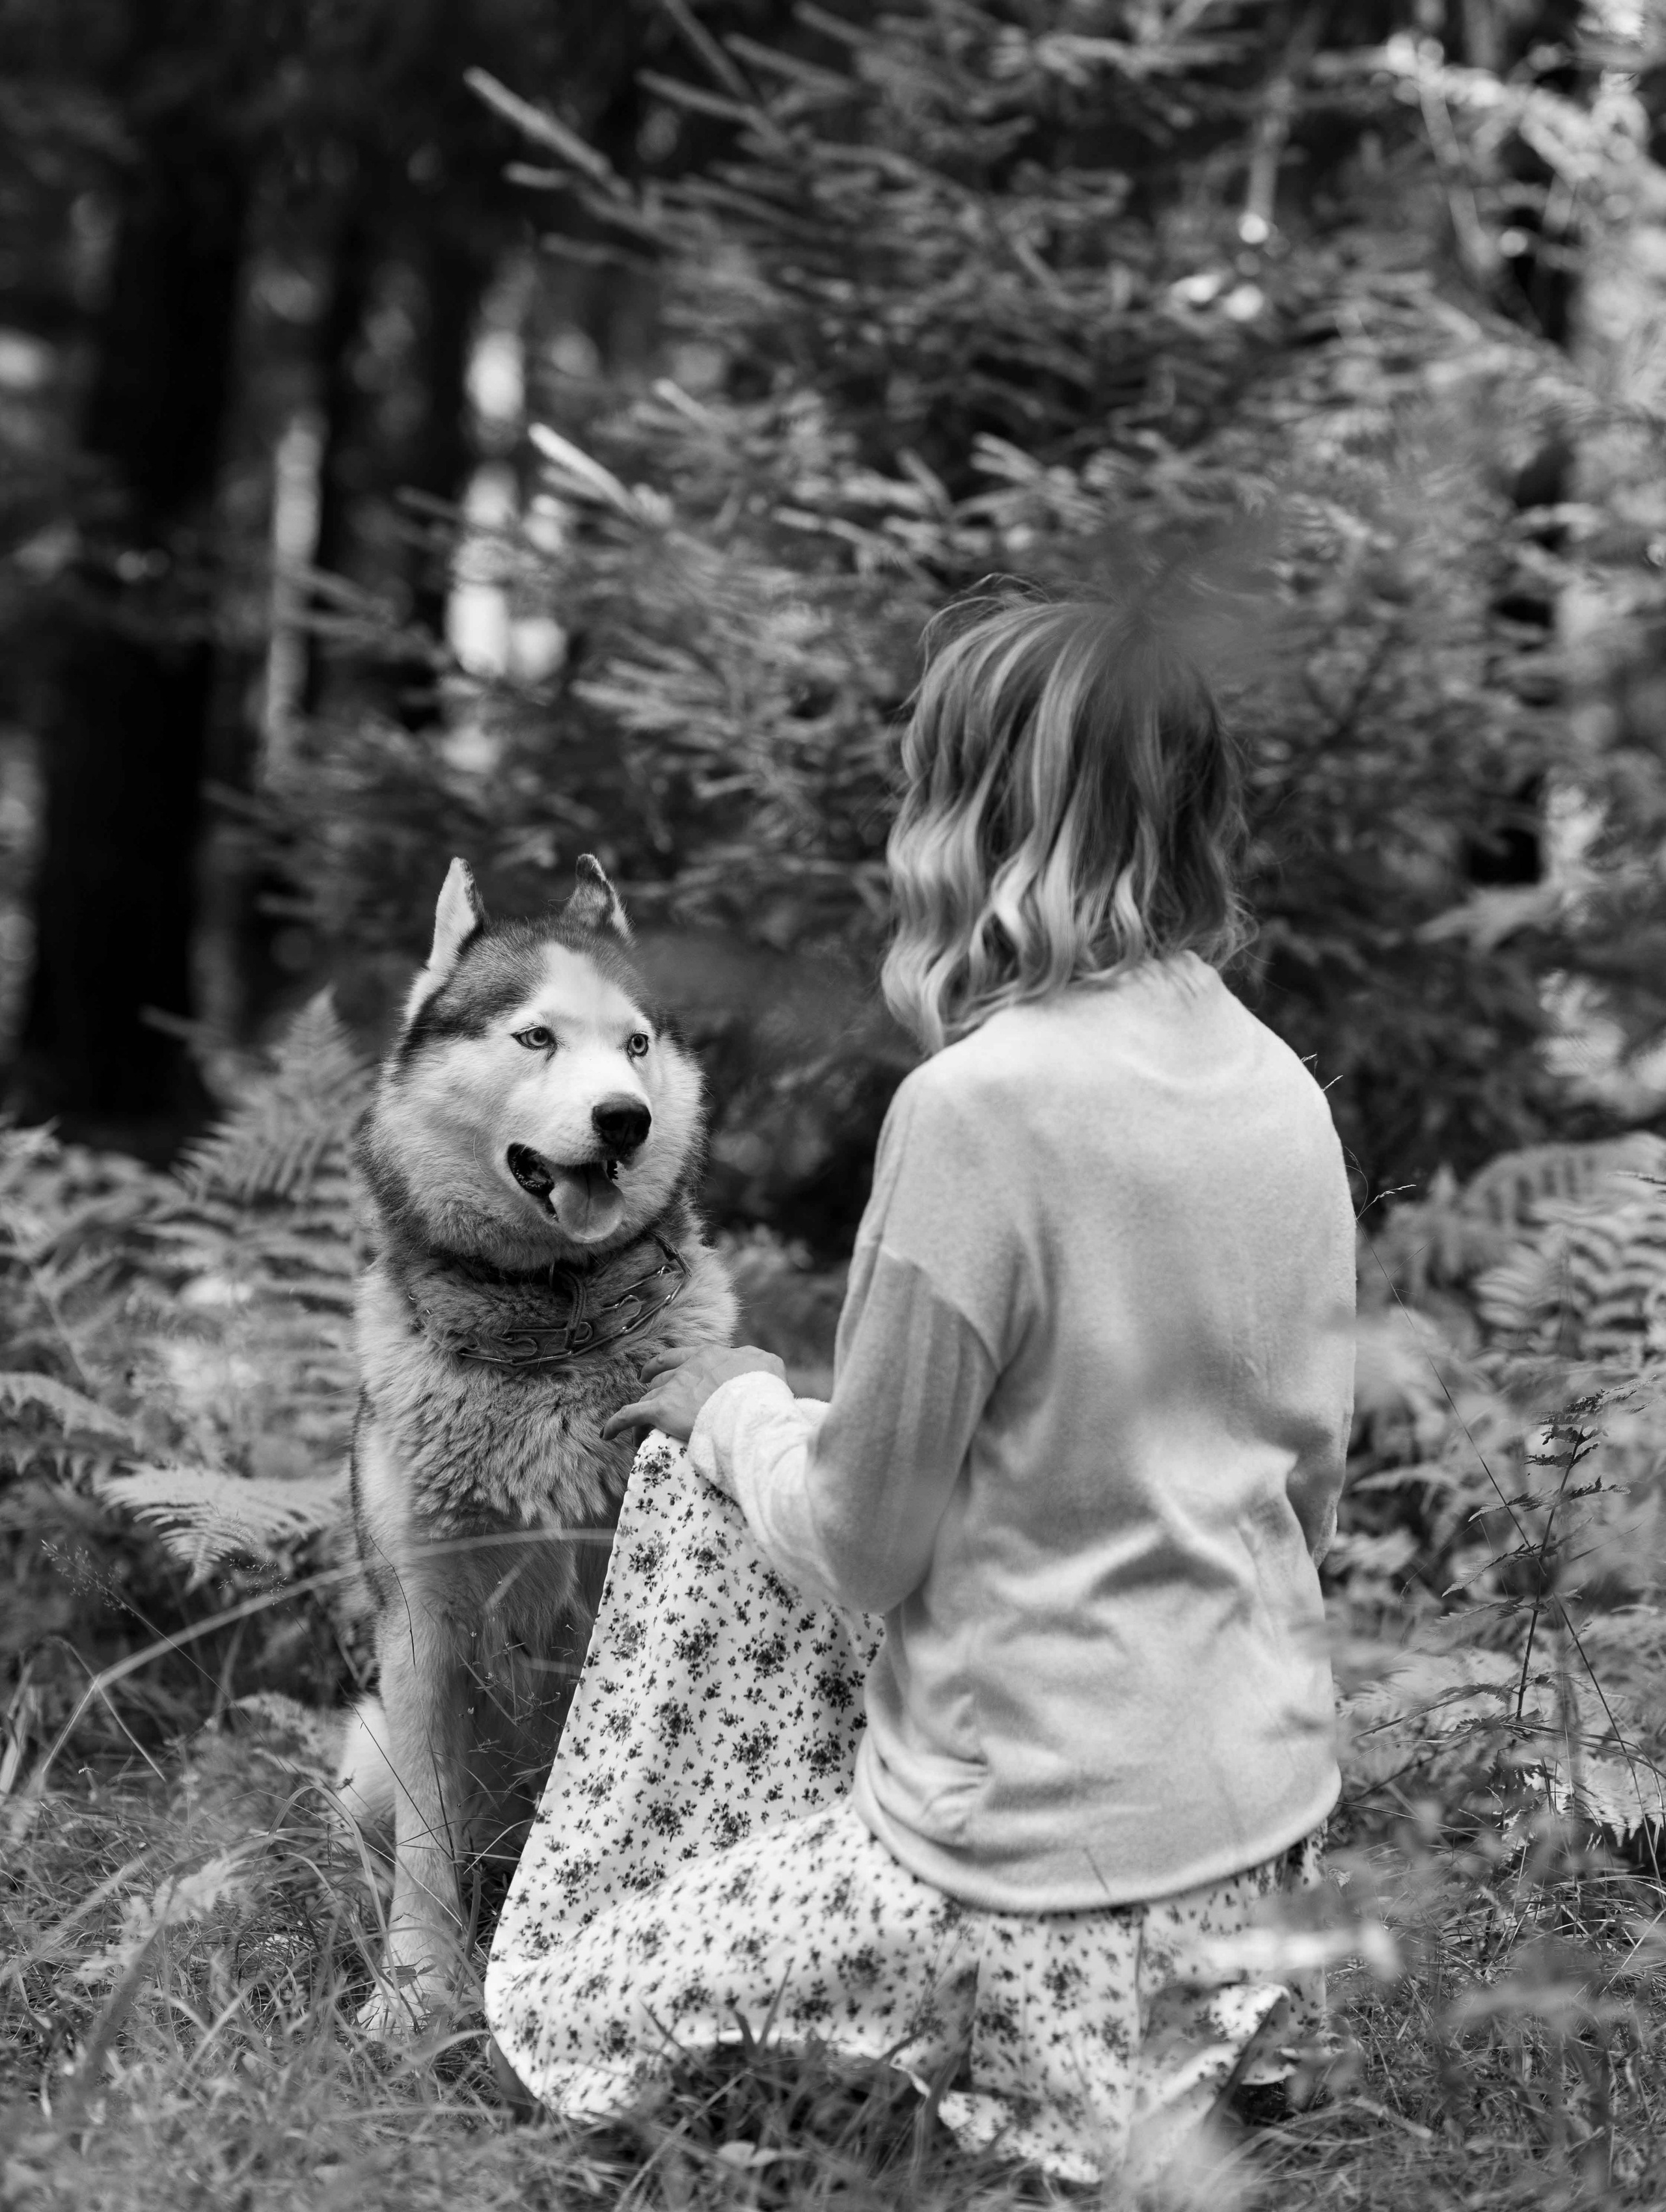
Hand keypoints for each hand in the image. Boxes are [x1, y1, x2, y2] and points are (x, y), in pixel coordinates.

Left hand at [601, 1345, 786, 1444]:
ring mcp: (673, 1388)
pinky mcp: (662, 1410)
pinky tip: (606, 1434)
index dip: (669, 1364)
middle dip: (655, 1384)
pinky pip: (629, 1415)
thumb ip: (755, 1361)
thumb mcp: (767, 1365)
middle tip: (650, 1392)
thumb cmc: (764, 1390)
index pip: (682, 1356)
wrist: (751, 1408)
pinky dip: (616, 1423)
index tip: (664, 1371)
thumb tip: (753, 1363)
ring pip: (649, 1396)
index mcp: (710, 1355)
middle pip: (662, 1375)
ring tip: (642, 1427)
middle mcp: (687, 1367)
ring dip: (646, 1408)